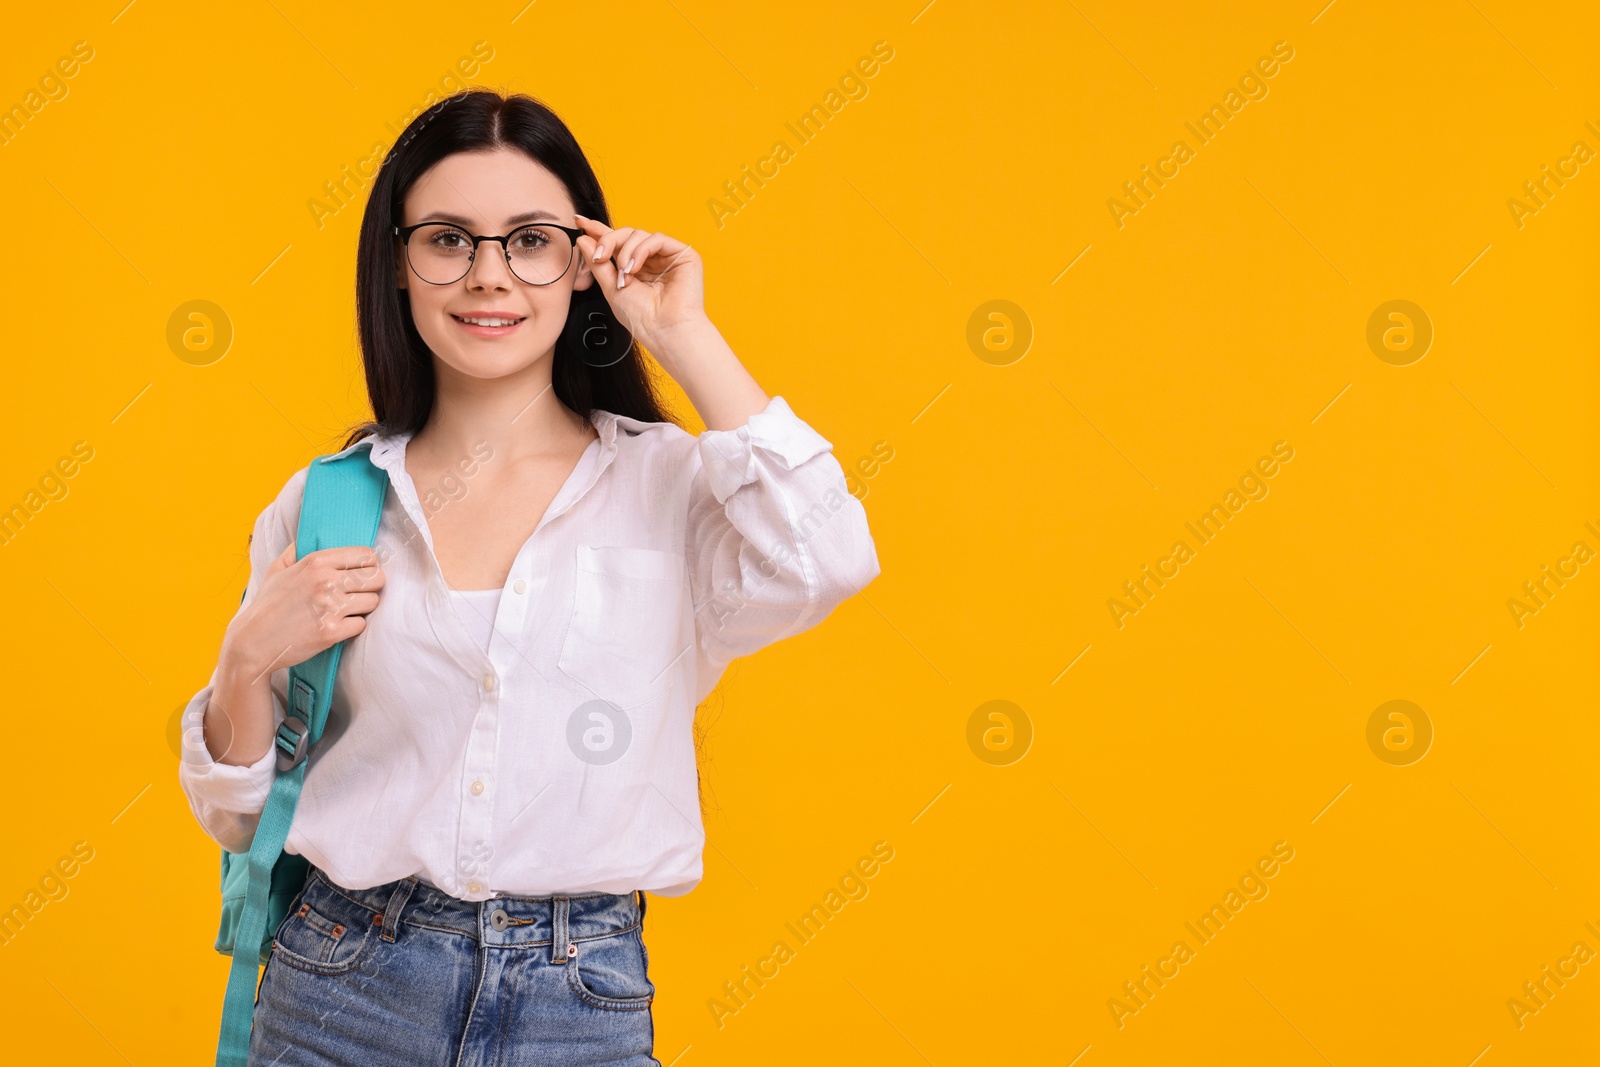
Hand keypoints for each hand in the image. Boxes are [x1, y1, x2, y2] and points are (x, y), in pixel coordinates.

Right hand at [223, 540, 385, 679]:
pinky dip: (352, 627)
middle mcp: (326, 581)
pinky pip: (361, 625)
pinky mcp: (332, 631)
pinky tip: (337, 626)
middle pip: (377, 577)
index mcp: (316, 562)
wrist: (253, 641)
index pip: (366, 555)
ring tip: (345, 610)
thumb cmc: (267, 605)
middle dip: (371, 586)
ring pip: (373, 601)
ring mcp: (330, 607)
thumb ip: (296, 550)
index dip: (369, 565)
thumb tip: (309, 537)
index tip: (362, 574)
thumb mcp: (277, 569)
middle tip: (357, 594)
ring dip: (362, 608)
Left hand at [572, 216, 708, 356]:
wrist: (664, 331)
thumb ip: (598, 263)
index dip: (599, 231)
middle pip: (626, 234)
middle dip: (608, 241)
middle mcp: (652, 261)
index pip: (617, 244)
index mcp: (636, 269)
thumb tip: (584, 238)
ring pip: (639, 234)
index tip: (580, 222)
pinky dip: (640, 250)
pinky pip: (656, 238)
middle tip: (599, 257)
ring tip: (624, 275)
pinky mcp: (684, 255)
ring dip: (625, 252)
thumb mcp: (611, 288)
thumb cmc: (641, 318)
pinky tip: (635, 268)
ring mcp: (668, 257)